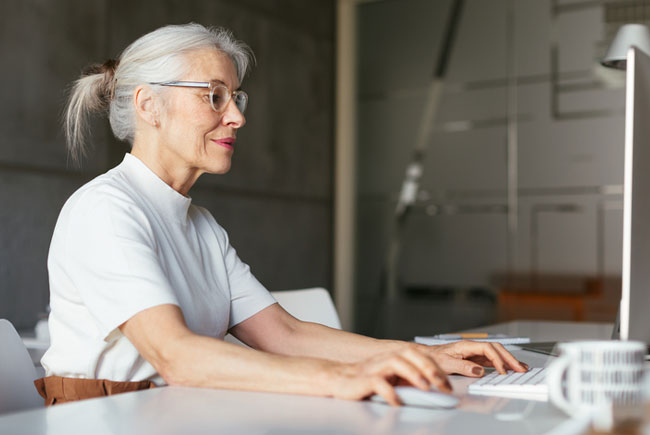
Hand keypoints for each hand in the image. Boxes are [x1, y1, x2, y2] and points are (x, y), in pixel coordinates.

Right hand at [328, 344, 451, 405]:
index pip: (419, 355)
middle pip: (410, 354)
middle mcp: (385, 358)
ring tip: (425, 387)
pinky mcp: (363, 380)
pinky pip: (377, 382)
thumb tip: (434, 388)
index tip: (448, 383)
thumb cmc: (367, 379)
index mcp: (395, 356)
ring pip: (395, 362)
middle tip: (442, 384)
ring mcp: (374, 368)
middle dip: (429, 368)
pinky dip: (389, 392)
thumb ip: (410, 379)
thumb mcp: (393, 379)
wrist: (338, 379)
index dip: (435, 367)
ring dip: (413, 374)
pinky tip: (398, 401)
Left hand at [423, 341, 528, 376]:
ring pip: (496, 354)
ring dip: (509, 360)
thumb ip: (462, 367)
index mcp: (466, 346)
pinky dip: (502, 364)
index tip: (503, 370)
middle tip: (521, 368)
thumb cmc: (434, 358)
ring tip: (521, 368)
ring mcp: (474, 353)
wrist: (426, 357)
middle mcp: (472, 347)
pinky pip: (491, 360)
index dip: (497, 359)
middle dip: (509, 358)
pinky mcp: (474, 359)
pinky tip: (510, 369)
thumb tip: (478, 371)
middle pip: (496, 349)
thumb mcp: (445, 363)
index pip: (487, 349)